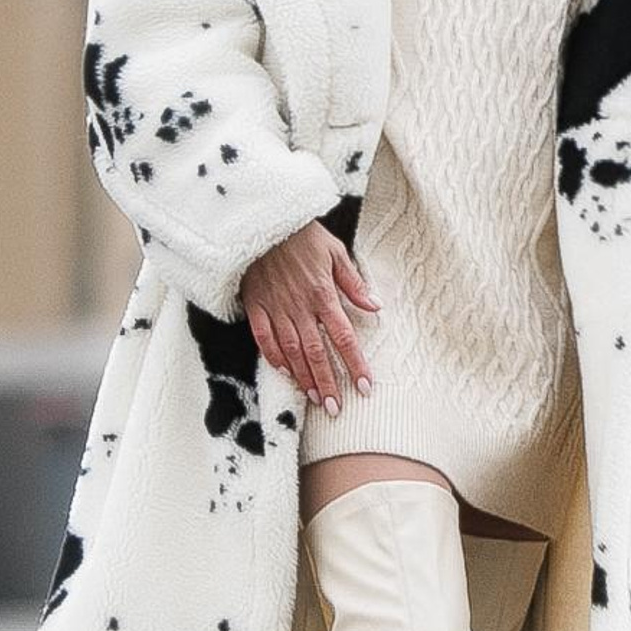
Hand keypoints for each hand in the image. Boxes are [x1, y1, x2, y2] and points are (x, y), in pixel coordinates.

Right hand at [241, 224, 377, 415]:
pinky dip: (273, 356)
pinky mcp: (255, 306)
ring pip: (291, 351)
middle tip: (336, 408)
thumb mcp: (336, 252)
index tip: (364, 386)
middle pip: (316, 352)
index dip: (355, 364)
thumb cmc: (304, 236)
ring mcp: (275, 308)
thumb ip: (353, 283)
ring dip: (303, 377)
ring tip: (314, 398)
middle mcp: (300, 307)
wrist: (265, 222)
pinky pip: (263, 338)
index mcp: (323, 294)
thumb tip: (375, 306)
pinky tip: (283, 371)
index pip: (343, 337)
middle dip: (328, 382)